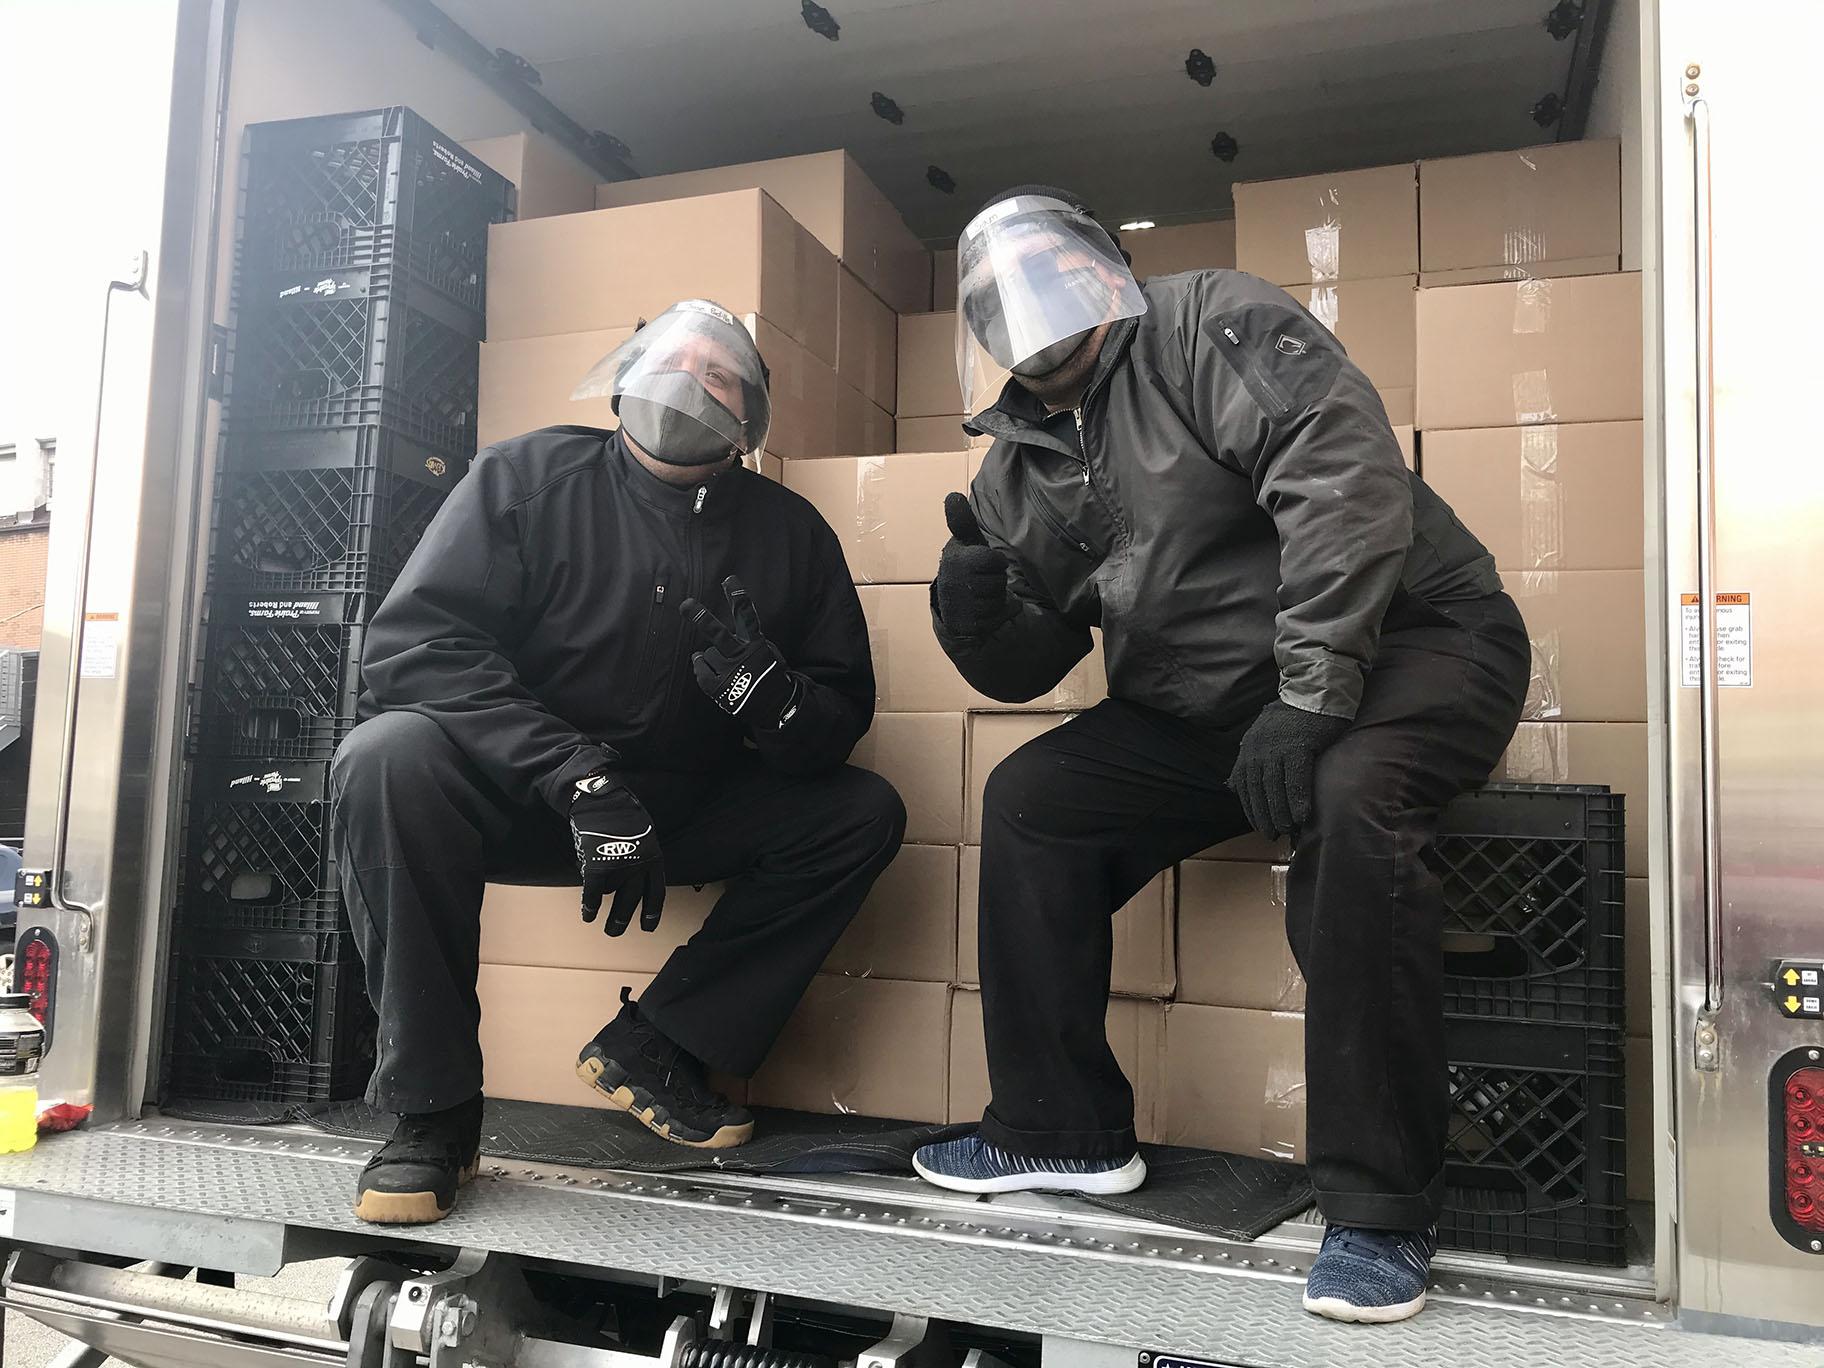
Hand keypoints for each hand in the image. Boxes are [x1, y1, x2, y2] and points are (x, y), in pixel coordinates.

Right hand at [569, 774, 665, 933]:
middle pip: (632, 901)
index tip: (648, 927)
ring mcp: (618, 868)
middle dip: (624, 919)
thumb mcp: (645, 835)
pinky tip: (587, 915)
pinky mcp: (597, 867)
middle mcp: (638, 867)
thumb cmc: (624, 814)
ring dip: (610, 916)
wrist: (603, 800)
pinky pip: (593, 894)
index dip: (652, 912)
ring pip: (612, 896)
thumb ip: (643, 857)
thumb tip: (637, 880)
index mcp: (653, 859)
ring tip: (605, 927)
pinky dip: (589, 907)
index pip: (656, 893)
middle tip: (616, 932)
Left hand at [678, 575, 798, 727]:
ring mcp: (729, 672)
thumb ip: (751, 639)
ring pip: (709, 654)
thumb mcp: (769, 652)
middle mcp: (742, 656)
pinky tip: (707, 666)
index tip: (729, 580)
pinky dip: (701, 666)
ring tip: (728, 667)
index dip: (738, 597)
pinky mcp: (719, 687)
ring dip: (714, 658)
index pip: (747, 617)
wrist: (776, 707)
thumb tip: (733, 632)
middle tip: (686, 604)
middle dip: (702, 618)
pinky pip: (701, 669)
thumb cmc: (770, 674)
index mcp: (756, 644)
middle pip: (718, 633)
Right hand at [932, 493, 1016, 637]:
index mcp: (954, 559)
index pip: (994, 561)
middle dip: (996, 581)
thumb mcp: (968, 545)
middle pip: (999, 581)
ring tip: (981, 596)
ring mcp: (959, 606)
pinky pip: (998, 616)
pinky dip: (997, 615)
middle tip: (982, 581)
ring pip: (999, 599)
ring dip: (996, 599)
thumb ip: (963, 523)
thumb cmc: (967, 570)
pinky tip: (983, 612)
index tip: (983, 562)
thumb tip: (952, 496)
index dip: (994, 562)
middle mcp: (953, 583)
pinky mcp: (967, 626)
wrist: (955, 608)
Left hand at [1226, 701, 1350, 837]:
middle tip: (1271, 834)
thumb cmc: (1294, 719)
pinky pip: (1295, 779)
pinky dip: (1296, 800)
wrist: (1314, 693)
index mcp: (1249, 747)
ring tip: (1285, 830)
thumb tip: (1236, 785)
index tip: (1257, 825)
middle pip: (1257, 789)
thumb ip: (1254, 759)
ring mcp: (1277, 747)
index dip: (1250, 807)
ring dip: (1279, 813)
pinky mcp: (1298, 745)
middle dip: (1263, 815)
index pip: (1243, 784)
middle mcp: (1258, 748)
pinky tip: (1301, 816)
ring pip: (1273, 787)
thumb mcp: (1265, 736)